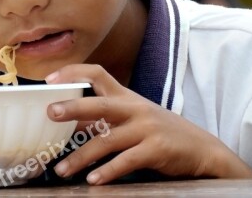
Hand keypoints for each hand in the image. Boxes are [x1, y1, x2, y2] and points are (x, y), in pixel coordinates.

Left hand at [43, 64, 251, 184]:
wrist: (201, 148)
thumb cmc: (160, 132)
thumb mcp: (135, 117)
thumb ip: (107, 117)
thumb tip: (70, 122)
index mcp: (127, 96)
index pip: (98, 74)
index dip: (74, 72)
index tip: (50, 79)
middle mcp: (135, 108)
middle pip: (99, 103)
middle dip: (73, 107)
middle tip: (50, 112)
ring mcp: (147, 128)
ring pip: (107, 139)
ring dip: (81, 156)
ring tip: (61, 170)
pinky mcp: (157, 149)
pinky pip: (127, 160)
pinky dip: (108, 171)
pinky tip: (94, 180)